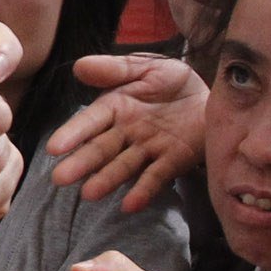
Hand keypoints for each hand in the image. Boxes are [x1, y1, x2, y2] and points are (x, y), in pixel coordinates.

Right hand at [43, 52, 205, 212]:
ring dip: (107, 179)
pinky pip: (156, 177)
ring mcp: (149, 150)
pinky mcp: (172, 163)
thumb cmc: (174, 81)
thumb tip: (79, 66)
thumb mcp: (147, 67)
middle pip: (102, 148)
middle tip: (60, 178)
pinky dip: (143, 191)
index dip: (73, 132)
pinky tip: (129, 205)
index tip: (54, 148)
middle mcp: (127, 132)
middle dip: (82, 162)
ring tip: (89, 194)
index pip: (91, 121)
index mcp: (116, 107)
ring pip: (124, 166)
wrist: (217, 96)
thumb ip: (115, 69)